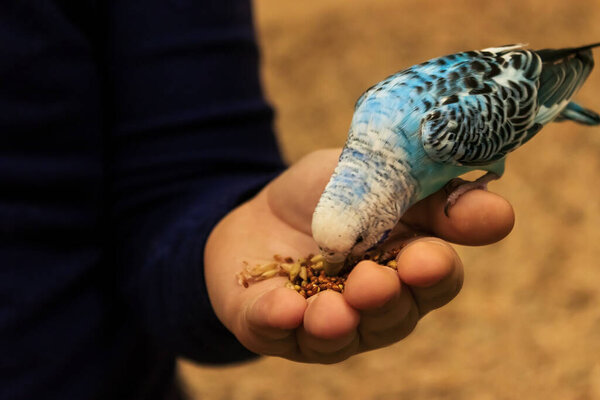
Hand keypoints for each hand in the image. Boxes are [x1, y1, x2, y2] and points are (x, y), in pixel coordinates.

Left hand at [204, 149, 513, 362]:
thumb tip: (500, 211)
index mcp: (403, 265)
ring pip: (339, 336)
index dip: (434, 273)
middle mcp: (370, 305)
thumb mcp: (371, 174)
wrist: (255, 211)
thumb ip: (427, 193)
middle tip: (375, 282)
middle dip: (386, 301)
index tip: (428, 256)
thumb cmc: (323, 194)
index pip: (433, 280)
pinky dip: (278, 322)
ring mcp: (320, 321)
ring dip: (338, 324)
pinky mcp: (270, 325)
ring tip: (332, 311)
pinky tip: (281, 309)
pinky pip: (275, 332)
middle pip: (392, 316)